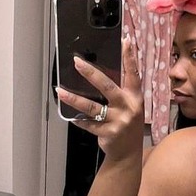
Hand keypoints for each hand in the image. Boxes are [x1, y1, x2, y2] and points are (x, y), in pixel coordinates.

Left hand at [55, 37, 143, 158]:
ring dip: (74, 99)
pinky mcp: (108, 133)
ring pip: (92, 107)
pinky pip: (88, 124)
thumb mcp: (131, 107)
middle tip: (77, 62)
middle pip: (107, 86)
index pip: (133, 74)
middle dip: (91, 73)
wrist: (128, 154)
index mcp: (135, 98)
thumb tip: (99, 75)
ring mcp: (118, 121)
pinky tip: (72, 117)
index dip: (129, 57)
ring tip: (60, 91)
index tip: (125, 41)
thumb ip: (122, 93)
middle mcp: (128, 108)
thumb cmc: (127, 126)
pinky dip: (79, 120)